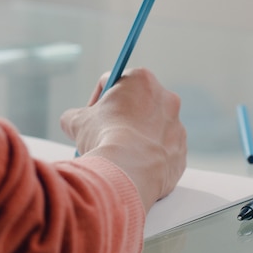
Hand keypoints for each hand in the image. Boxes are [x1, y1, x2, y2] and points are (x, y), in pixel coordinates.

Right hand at [61, 68, 186, 211]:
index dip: (98, 99)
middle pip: (138, 106)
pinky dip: (149, 159)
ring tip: (119, 156)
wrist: (127, 171)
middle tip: (104, 136)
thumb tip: (71, 120)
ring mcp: (177, 127)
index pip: (115, 82)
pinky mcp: (181, 153)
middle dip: (121, 119)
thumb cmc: (103, 138)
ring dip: (137, 139)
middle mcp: (167, 99)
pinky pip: (162, 152)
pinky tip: (133, 168)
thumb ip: (75, 115)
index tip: (91, 116)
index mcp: (142, 80)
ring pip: (152, 130)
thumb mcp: (77, 122)